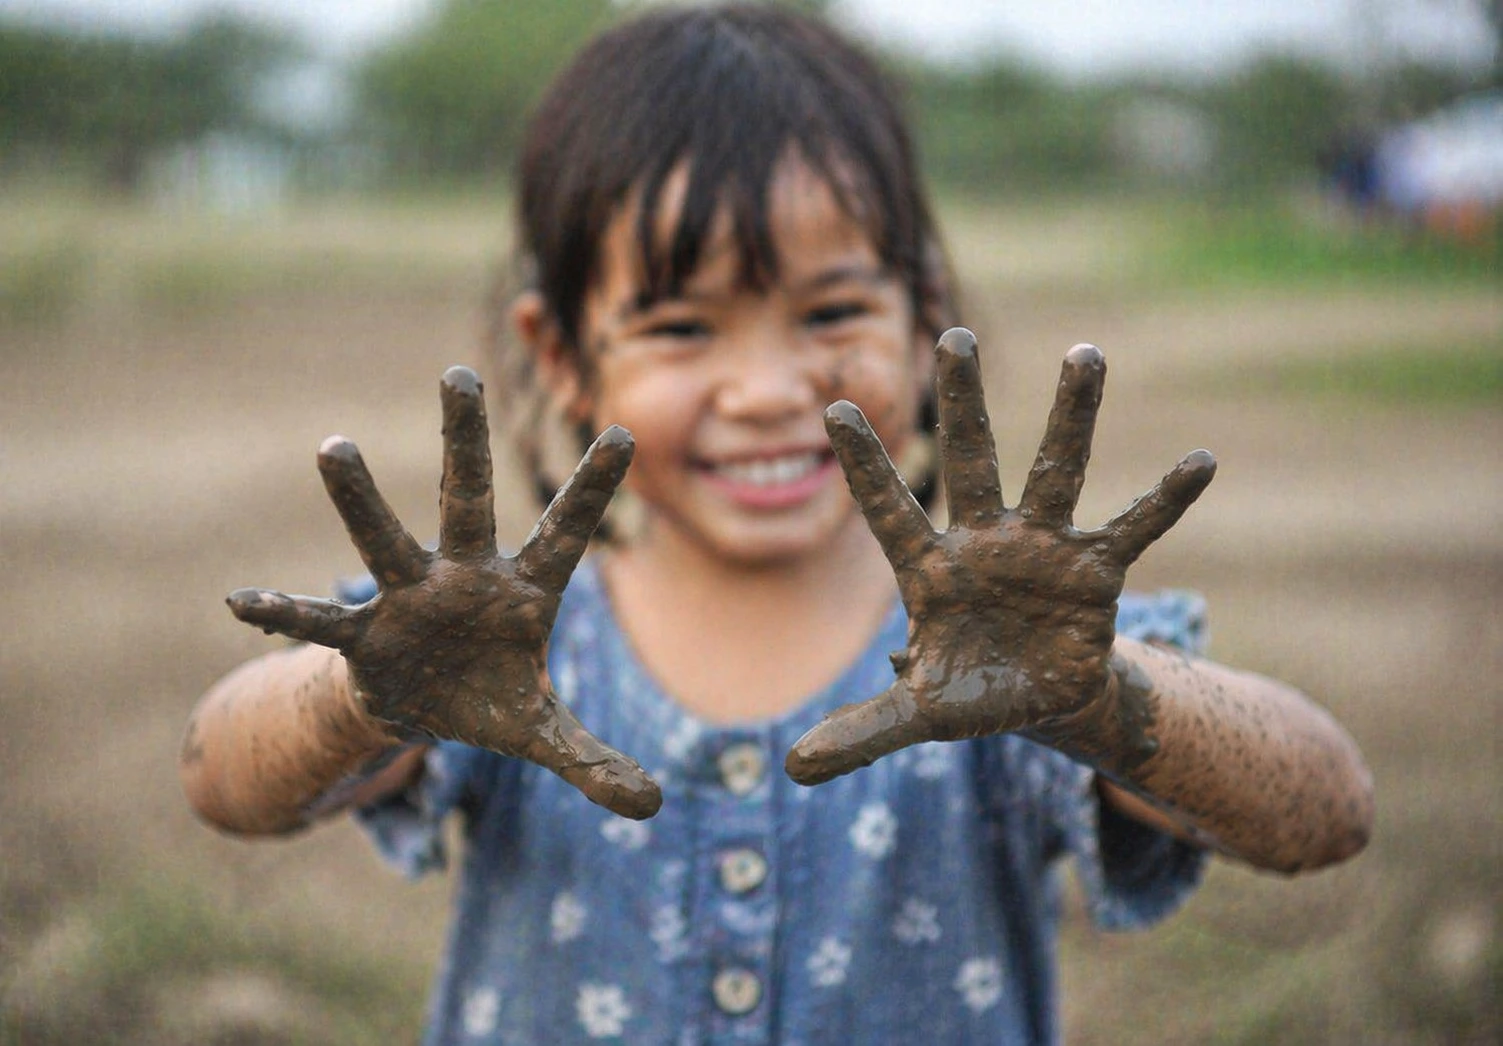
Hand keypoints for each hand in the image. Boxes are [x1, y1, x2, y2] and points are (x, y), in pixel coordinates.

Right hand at [227, 367, 661, 818]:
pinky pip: (321, 621)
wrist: (424, 712)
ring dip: (359, 500)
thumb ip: (594, 761)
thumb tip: (652, 807)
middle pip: (465, 501)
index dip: (594, 491)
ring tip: (331, 445)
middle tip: (458, 374)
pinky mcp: (364, 635)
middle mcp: (464, 578)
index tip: (626, 434)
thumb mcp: (544, 736)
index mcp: (522, 593)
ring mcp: (409, 599)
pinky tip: (241, 601)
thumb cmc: (491, 700)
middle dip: (463, 442)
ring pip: (384, 540)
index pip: (566, 534)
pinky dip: (284, 614)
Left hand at [785, 328, 1214, 784]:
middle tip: (955, 334)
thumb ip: (864, 730)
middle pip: (972, 461)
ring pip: (1057, 471)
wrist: (1036, 697)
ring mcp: (1043, 549)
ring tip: (1085, 351)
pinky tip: (1201, 460)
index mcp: (931, 570)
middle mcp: (985, 542)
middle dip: (964, 402)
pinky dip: (1165, 500)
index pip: (889, 510)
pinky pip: (1134, 528)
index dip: (864, 465)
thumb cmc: (967, 693)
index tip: (831, 407)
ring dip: (1071, 416)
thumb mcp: (918, 715)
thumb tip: (794, 771)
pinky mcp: (1096, 571)